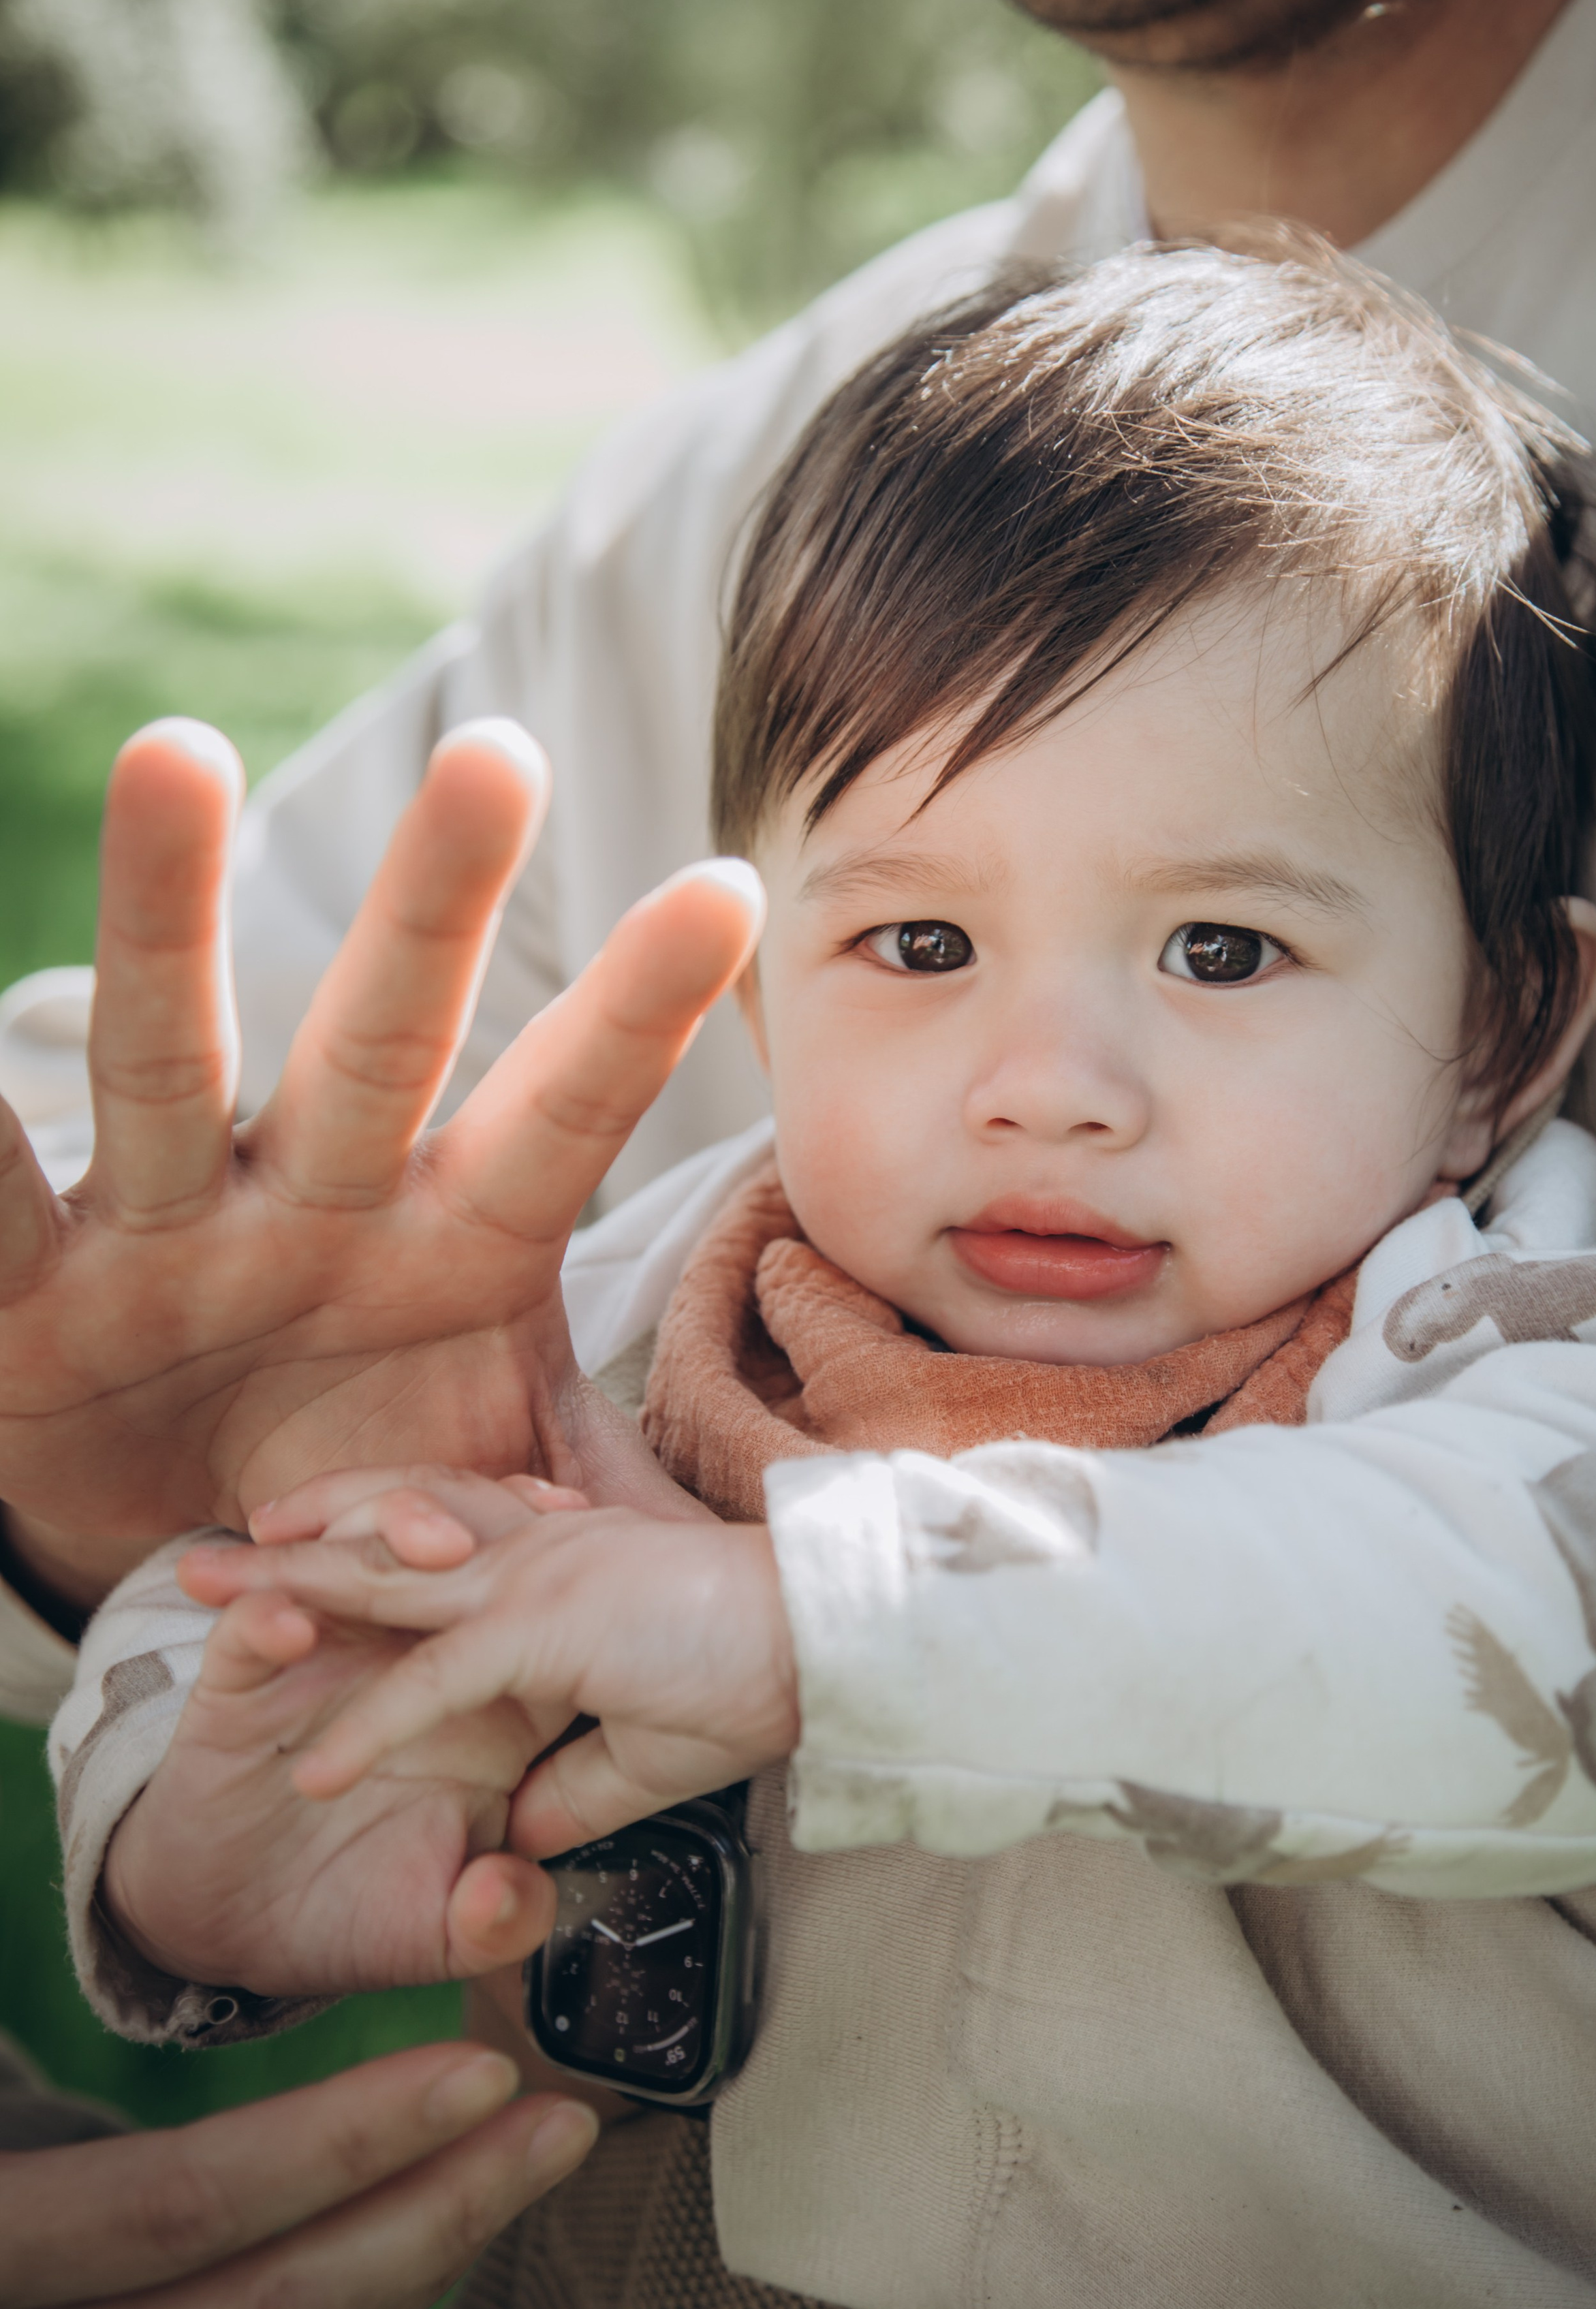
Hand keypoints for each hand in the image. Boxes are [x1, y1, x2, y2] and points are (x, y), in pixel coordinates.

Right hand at [0, 715, 762, 1611]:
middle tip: (499, 754)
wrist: (179, 1548)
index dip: (635, 1020)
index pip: (561, 1126)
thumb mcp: (506, 1499)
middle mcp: (315, 1210)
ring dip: (169, 916)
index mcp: (450, 1251)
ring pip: (175, 1065)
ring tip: (177, 750)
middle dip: (438, 910)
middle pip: (382, 1045)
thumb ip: (626, 1505)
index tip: (726, 891)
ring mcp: (166, 1237)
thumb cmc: (368, 1479)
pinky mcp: (30, 1301)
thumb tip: (806, 1558)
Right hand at [0, 2041, 594, 2308]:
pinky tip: (455, 2211)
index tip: (477, 2071)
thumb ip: (32, 2060)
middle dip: (432, 2215)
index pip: (181, 2206)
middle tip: (557, 2122)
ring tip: (537, 2156)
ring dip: (432, 2254)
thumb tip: (74, 1939)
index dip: (337, 2146)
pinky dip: (383, 2288)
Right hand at [102, 1489, 582, 1996]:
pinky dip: (266, 1622)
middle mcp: (406, 1651)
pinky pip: (250, 1637)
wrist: (240, 1921)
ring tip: (403, 1545)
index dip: (553, 1591)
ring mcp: (321, 1656)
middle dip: (452, 1530)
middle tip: (463, 1537)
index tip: (569, 1593)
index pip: (531, 1617)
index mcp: (482, 1692)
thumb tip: (514, 1893)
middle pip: (438, 1556)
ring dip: (369, 1542)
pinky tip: (286, 1628)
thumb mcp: (442, 1931)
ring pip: (348, 1564)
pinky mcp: (239, 1684)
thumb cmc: (351, 1908)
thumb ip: (491, 1918)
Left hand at [181, 1496, 800, 1852]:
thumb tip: (526, 1835)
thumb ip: (581, 1786)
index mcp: (554, 1568)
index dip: (356, 1559)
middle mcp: (533, 1557)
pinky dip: (370, 1728)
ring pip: (387, 1583)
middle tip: (198, 1563)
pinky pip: (437, 1680)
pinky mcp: (550, 1627)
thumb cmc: (762, 1676)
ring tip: (208, 1609)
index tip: (283, 1575)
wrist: (836, 1644)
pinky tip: (313, 1772)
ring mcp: (537, 1582)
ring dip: (293, 1599)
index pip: (433, 1552)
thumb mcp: (653, 1752)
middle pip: (384, 1544)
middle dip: (286, 1554)